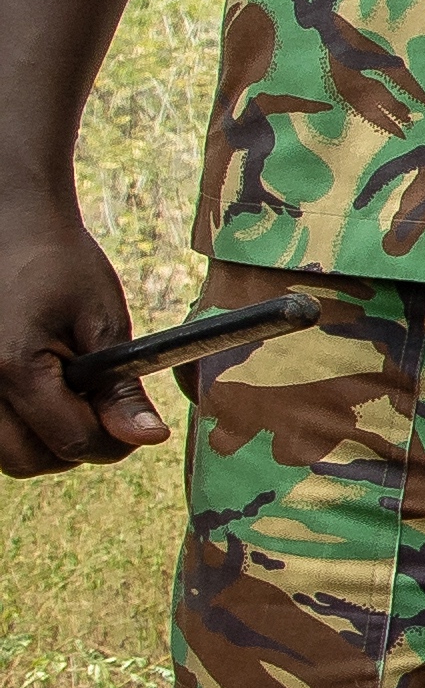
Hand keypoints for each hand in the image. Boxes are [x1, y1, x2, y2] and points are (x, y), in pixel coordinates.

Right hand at [0, 198, 150, 477]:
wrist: (9, 226)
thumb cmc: (59, 264)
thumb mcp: (102, 322)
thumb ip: (119, 389)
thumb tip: (147, 439)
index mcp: (12, 366)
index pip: (69, 442)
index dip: (112, 442)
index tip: (133, 423)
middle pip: (27, 461)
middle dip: (72, 449)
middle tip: (98, 413)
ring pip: (3, 455)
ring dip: (40, 443)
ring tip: (66, 400)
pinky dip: (15, 430)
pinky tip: (40, 397)